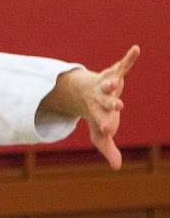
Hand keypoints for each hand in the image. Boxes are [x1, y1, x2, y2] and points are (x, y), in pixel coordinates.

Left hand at [83, 45, 138, 169]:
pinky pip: (122, 64)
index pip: (102, 121)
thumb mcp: (100, 134)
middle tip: (117, 106)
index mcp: (100, 114)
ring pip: (108, 84)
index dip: (105, 125)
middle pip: (106, 102)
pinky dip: (129, 58)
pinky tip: (136, 49)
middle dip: (111, 104)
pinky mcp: (113, 73)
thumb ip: (108, 149)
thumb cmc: (96, 116)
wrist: (82, 94)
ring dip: (111, 83)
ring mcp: (106, 85)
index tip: (107, 129)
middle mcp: (101, 99)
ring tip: (114, 81)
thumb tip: (116, 168)